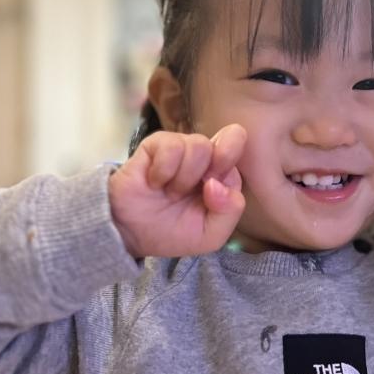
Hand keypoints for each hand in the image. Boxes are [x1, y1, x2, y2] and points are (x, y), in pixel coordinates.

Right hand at [108, 124, 246, 257]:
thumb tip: (218, 182)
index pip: (243, 152)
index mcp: (222, 172)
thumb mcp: (211, 235)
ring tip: (170, 193)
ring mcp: (181, 147)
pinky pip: (171, 147)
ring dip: (184, 178)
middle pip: (232, 139)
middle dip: (217, 166)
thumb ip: (229, 212)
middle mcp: (205, 155)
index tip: (212, 192)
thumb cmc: (172, 231)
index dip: (230, 170)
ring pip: (200, 145)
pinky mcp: (155, 144)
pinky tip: (155, 183)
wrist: (131, 235)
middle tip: (198, 188)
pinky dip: (164, 172)